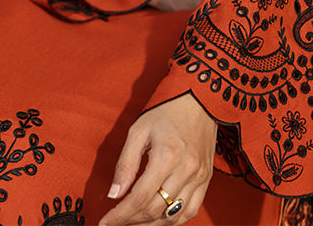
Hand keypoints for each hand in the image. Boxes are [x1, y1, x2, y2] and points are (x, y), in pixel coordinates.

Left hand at [97, 94, 217, 225]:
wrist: (199, 98)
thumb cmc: (167, 110)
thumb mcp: (139, 130)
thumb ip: (125, 163)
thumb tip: (114, 194)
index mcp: (166, 156)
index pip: (139, 198)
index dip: (120, 215)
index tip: (106, 222)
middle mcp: (185, 170)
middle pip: (154, 210)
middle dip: (131, 221)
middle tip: (117, 221)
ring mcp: (199, 177)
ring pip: (173, 217)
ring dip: (151, 225)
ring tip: (134, 222)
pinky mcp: (207, 180)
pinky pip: (191, 211)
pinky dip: (173, 220)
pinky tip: (159, 218)